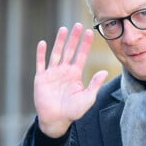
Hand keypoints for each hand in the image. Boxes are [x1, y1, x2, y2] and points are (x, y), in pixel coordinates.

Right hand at [34, 23, 107, 137]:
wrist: (56, 120)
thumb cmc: (73, 111)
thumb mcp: (87, 98)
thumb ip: (95, 84)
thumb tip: (105, 71)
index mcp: (75, 74)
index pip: (81, 55)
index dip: (85, 44)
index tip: (90, 32)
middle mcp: (64, 71)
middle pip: (69, 50)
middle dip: (74, 38)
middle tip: (78, 25)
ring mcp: (52, 73)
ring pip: (56, 53)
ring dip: (59, 42)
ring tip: (63, 29)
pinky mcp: (41, 78)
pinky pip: (41, 63)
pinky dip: (41, 54)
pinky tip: (43, 43)